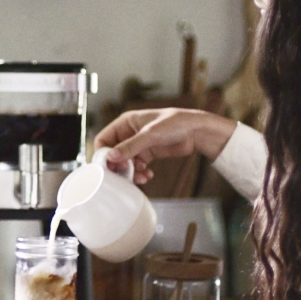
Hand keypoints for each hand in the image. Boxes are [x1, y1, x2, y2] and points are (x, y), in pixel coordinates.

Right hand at [94, 109, 236, 183]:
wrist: (196, 131)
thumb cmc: (175, 123)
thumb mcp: (150, 134)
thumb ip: (130, 146)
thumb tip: (111, 157)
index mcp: (125, 122)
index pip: (104, 138)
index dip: (103, 153)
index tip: (107, 166)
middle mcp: (129, 133)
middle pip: (113, 153)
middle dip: (118, 165)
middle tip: (124, 174)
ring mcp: (139, 145)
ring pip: (125, 163)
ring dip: (130, 172)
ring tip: (140, 176)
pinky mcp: (148, 154)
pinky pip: (136, 167)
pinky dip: (140, 173)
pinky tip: (148, 174)